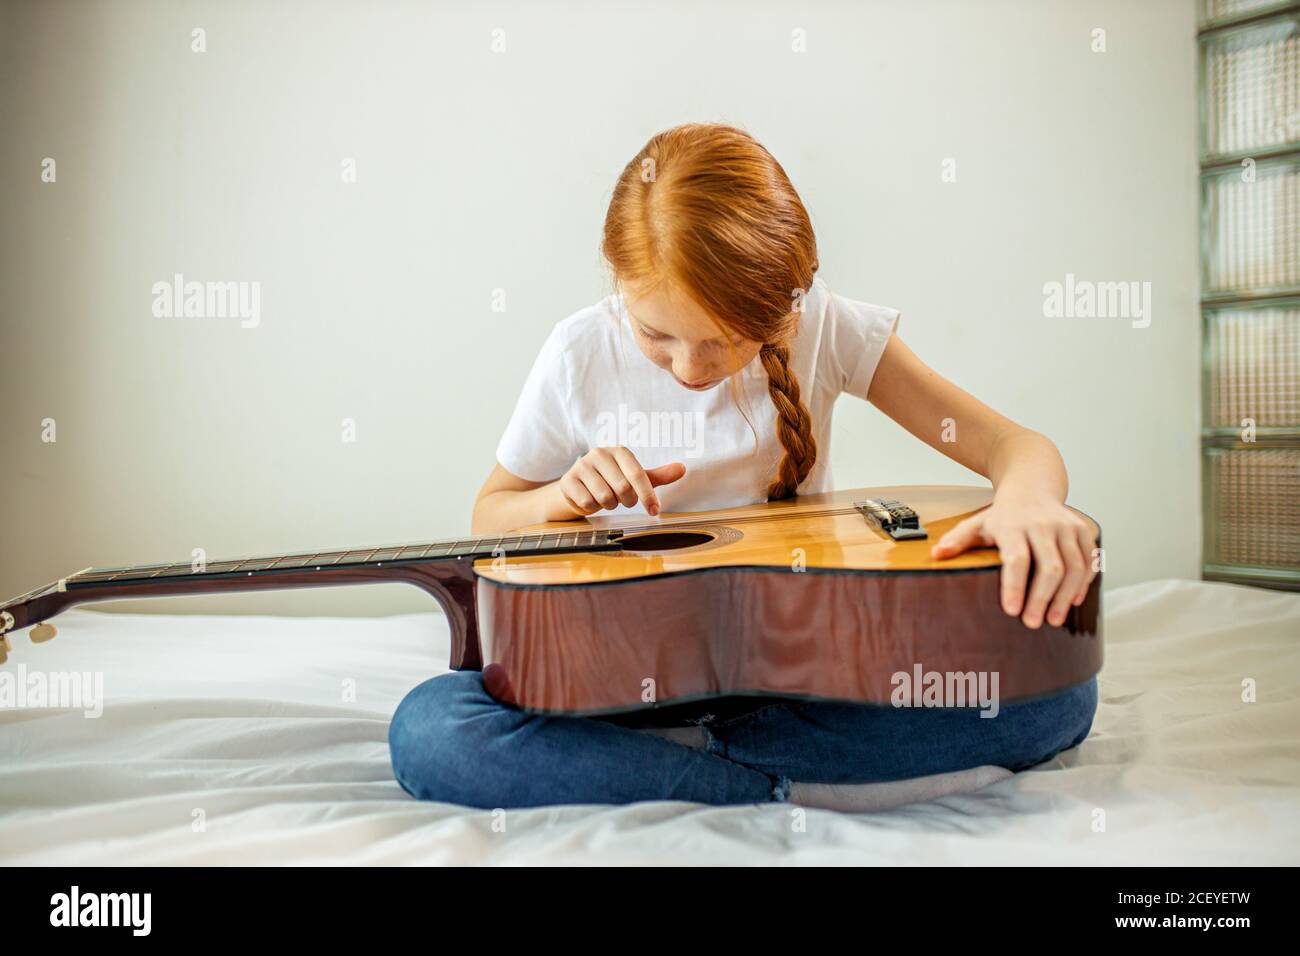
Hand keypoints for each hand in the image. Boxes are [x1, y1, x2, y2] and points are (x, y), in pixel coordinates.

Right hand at [558, 447, 684, 517]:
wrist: (577, 488)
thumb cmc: (611, 482)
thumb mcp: (635, 479)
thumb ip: (657, 476)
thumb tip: (682, 468)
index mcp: (619, 451)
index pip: (638, 474)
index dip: (648, 495)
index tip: (655, 511)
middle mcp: (599, 453)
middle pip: (623, 488)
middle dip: (627, 501)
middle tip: (623, 500)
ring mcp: (581, 465)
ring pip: (605, 497)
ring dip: (609, 505)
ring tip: (607, 499)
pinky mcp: (568, 480)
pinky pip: (587, 502)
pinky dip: (592, 507)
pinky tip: (590, 499)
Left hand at [929, 496, 1098, 628]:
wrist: (1032, 489)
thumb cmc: (1001, 516)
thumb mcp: (976, 525)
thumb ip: (957, 540)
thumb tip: (936, 555)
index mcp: (1012, 525)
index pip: (1016, 559)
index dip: (1015, 586)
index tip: (1012, 611)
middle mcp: (1043, 524)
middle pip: (1050, 567)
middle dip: (1042, 599)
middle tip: (1032, 623)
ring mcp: (1066, 527)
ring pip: (1074, 567)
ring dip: (1064, 597)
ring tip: (1053, 619)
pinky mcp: (1082, 531)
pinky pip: (1089, 561)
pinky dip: (1083, 584)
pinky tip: (1072, 601)